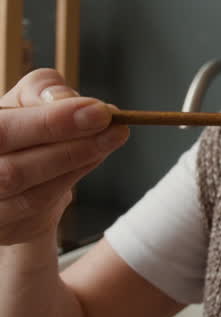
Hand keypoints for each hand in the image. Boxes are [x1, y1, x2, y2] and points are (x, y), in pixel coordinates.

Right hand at [0, 68, 127, 245]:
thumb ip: (42, 89)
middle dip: (70, 148)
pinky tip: (94, 156)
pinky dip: (71, 179)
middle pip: (13, 171)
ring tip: (112, 137)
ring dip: (79, 163)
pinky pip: (40, 207)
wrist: (13, 176)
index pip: (2, 131)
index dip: (49, 122)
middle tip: (113, 126)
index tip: (99, 112)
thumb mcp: (26, 98)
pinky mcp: (2, 227)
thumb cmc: (19, 128)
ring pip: (32, 194)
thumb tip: (63, 98)